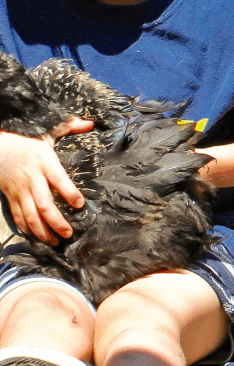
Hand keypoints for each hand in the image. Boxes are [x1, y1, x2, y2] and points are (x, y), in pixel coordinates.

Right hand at [0, 117, 92, 241]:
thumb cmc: (27, 142)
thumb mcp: (47, 132)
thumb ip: (68, 127)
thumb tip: (90, 124)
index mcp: (44, 162)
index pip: (58, 179)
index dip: (69, 192)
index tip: (80, 204)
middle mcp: (31, 178)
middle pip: (43, 203)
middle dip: (56, 221)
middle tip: (69, 233)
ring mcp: (20, 190)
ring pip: (29, 214)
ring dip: (42, 230)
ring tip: (55, 242)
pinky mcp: (11, 197)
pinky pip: (17, 216)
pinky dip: (26, 228)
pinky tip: (36, 237)